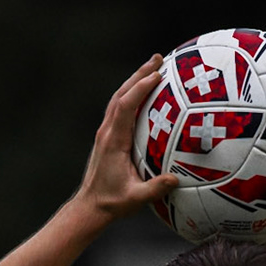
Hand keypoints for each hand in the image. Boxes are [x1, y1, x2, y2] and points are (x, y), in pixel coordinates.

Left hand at [68, 56, 179, 222]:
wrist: (90, 207)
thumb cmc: (111, 203)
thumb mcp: (135, 199)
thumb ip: (155, 189)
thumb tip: (176, 179)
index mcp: (113, 141)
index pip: (125, 106)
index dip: (140, 88)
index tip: (157, 75)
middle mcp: (107, 132)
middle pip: (121, 95)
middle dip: (139, 75)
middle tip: (159, 59)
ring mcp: (106, 133)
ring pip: (119, 99)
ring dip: (135, 81)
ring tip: (154, 68)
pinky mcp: (108, 137)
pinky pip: (120, 109)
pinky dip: (132, 95)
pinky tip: (145, 93)